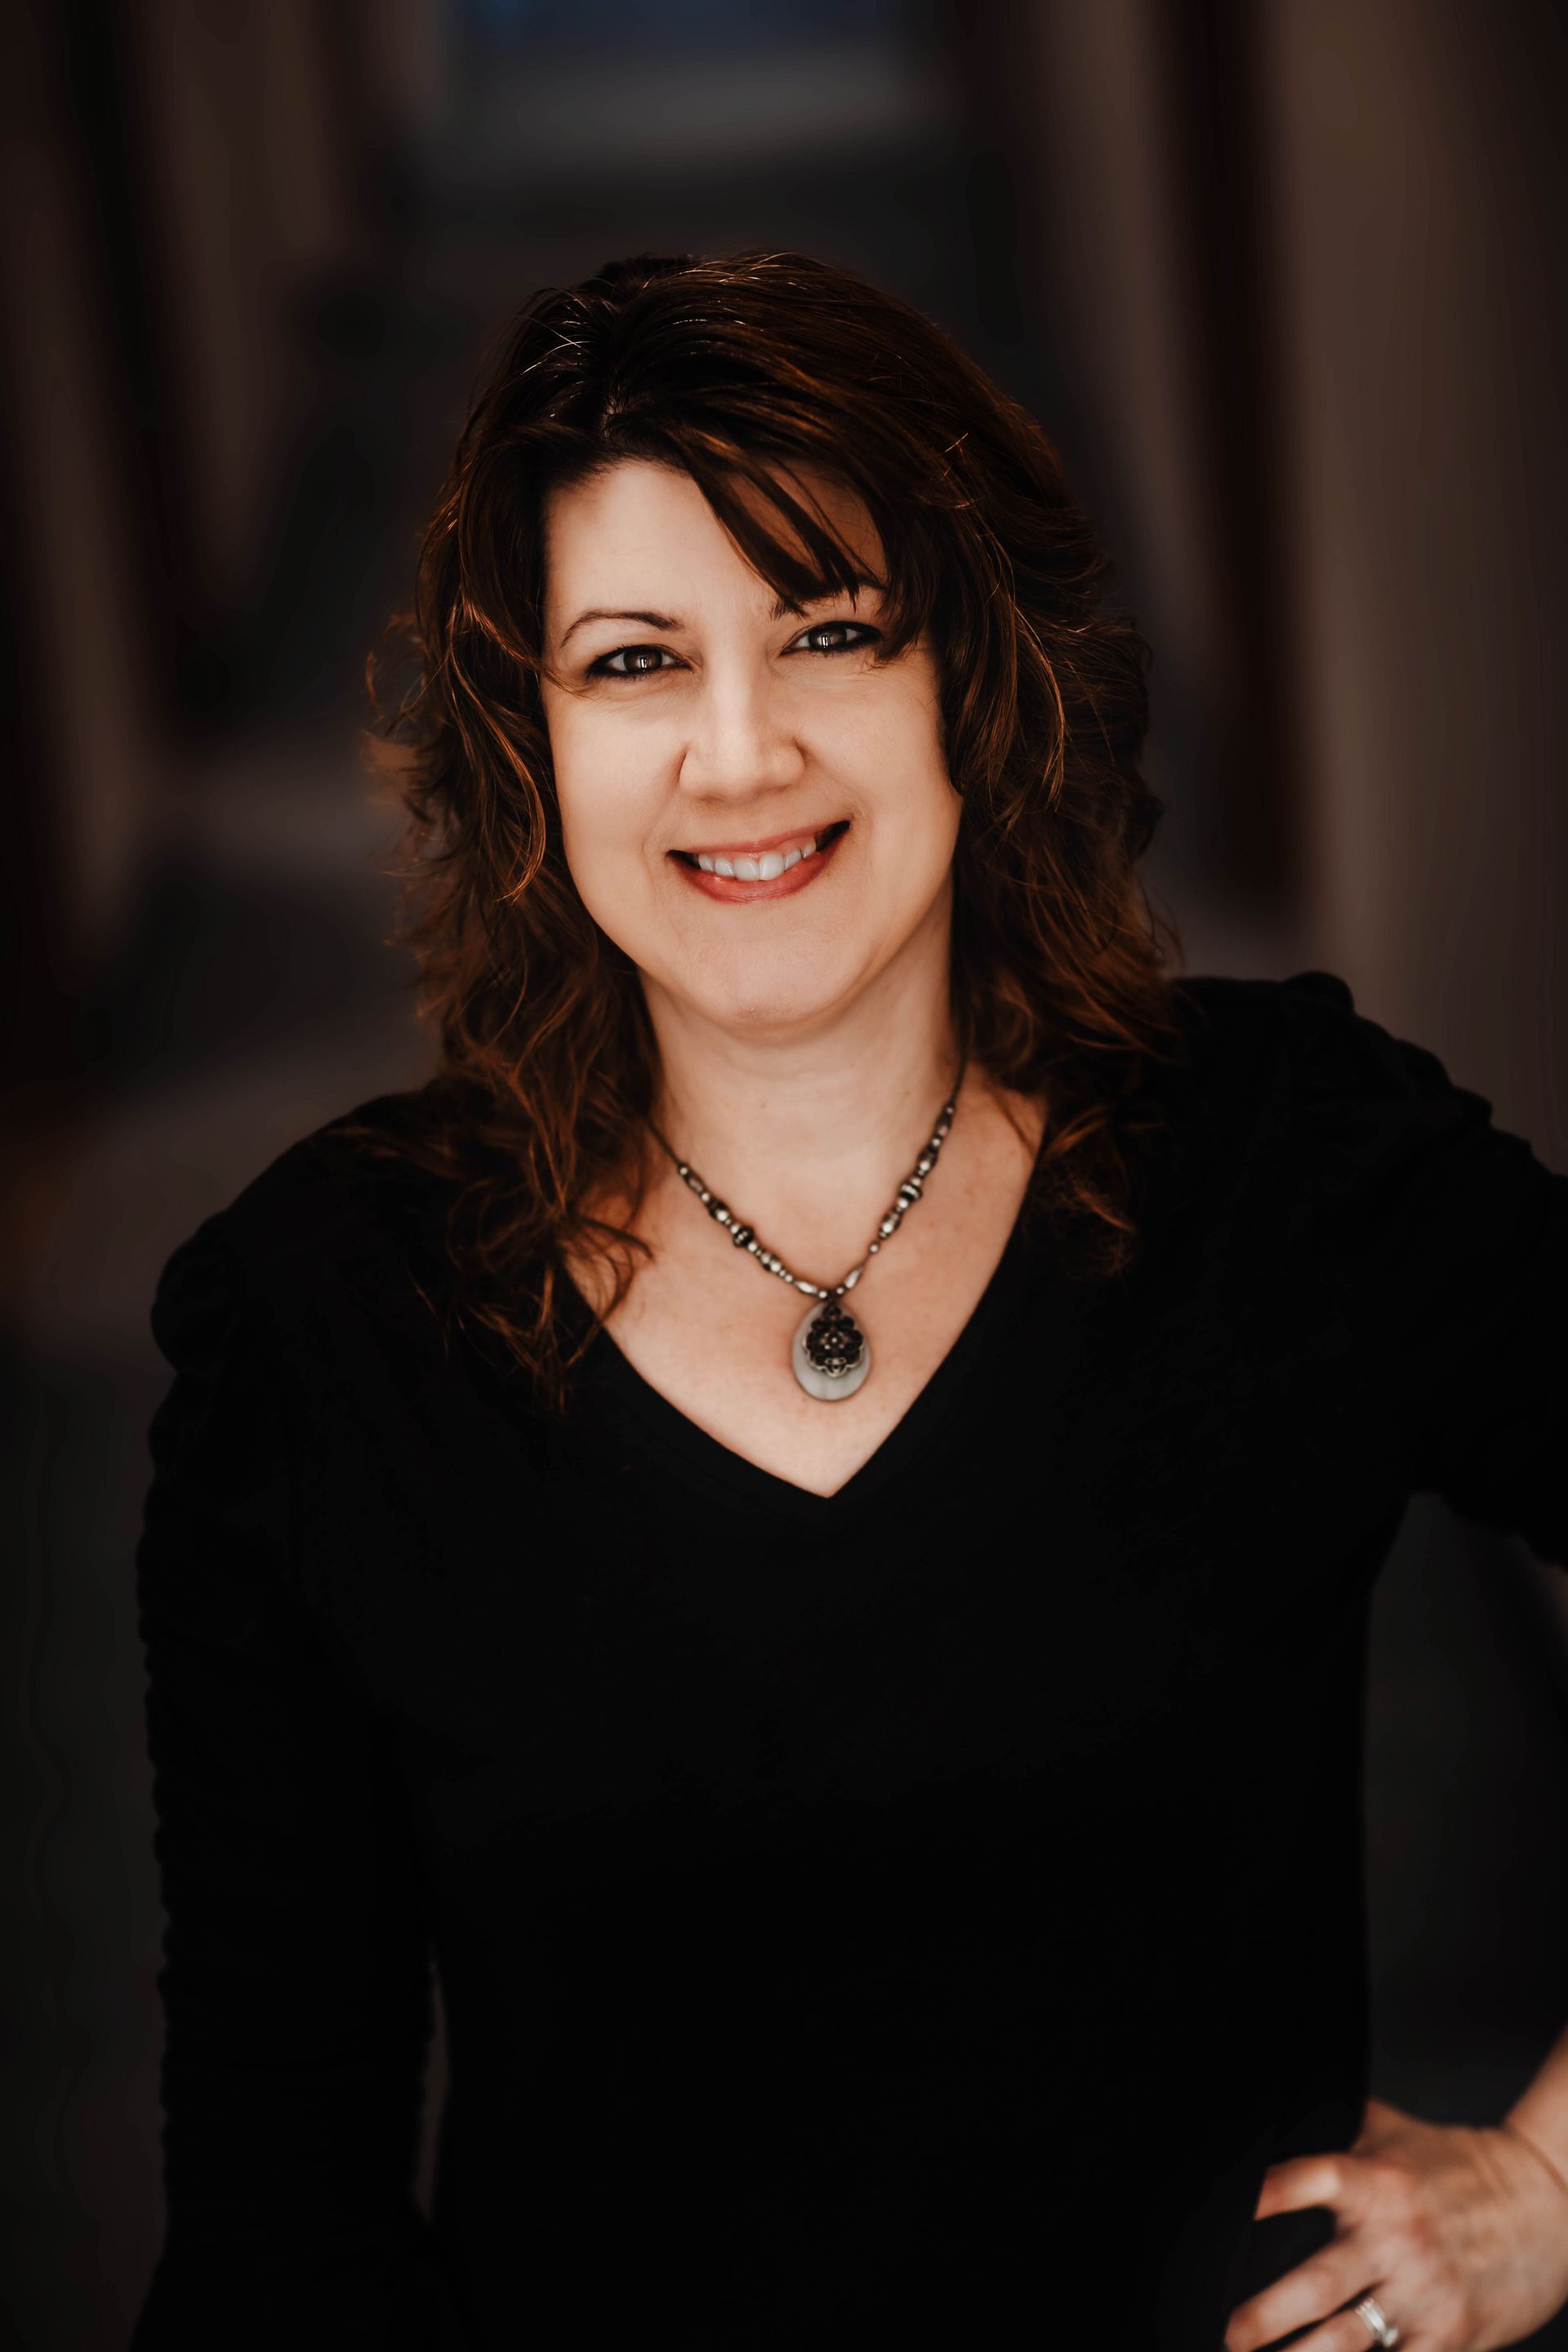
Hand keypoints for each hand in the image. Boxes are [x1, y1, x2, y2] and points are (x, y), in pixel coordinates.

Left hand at [1223, 2095, 1567, 2350]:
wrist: (1542, 2201)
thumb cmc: (1456, 2166)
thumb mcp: (1391, 2133)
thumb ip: (1333, 2130)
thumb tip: (1270, 2120)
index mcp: (1376, 2182)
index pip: (1309, 2181)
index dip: (1267, 2196)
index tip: (1230, 2212)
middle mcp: (1397, 2238)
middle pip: (1319, 2282)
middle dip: (1268, 2314)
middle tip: (1230, 2332)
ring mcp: (1424, 2293)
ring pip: (1351, 2339)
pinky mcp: (1452, 2335)